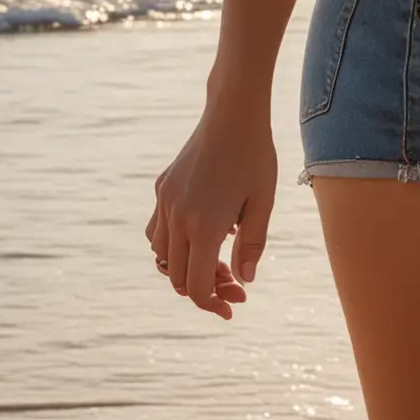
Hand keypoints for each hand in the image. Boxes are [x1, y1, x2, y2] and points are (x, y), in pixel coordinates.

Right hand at [145, 103, 276, 318]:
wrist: (233, 113)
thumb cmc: (255, 156)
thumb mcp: (263, 203)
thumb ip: (252, 246)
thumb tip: (244, 281)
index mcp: (204, 226)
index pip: (196, 287)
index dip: (213, 304)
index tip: (233, 306)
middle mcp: (177, 217)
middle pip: (177, 278)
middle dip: (204, 289)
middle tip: (234, 283)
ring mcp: (165, 202)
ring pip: (162, 257)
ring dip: (185, 267)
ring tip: (217, 258)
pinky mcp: (161, 188)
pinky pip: (156, 230)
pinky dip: (172, 243)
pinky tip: (199, 233)